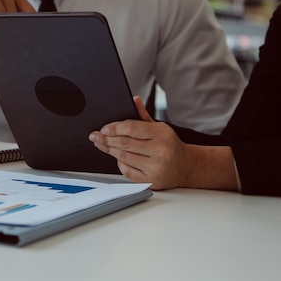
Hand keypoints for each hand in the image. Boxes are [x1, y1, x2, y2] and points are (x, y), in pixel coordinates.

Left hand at [89, 96, 238, 190]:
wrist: (186, 166)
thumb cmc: (170, 145)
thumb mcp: (160, 127)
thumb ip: (144, 115)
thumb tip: (134, 99)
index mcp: (162, 134)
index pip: (131, 128)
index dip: (114, 128)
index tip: (103, 129)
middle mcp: (160, 151)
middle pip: (125, 144)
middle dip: (107, 140)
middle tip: (95, 137)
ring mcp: (156, 167)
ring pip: (124, 157)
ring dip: (110, 150)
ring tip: (101, 145)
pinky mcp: (151, 180)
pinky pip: (128, 171)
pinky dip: (120, 163)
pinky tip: (116, 157)